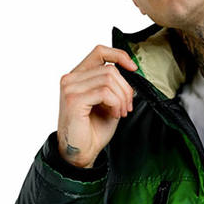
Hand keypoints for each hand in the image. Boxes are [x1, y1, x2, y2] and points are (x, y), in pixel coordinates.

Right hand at [57, 43, 138, 168]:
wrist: (82, 152)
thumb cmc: (93, 129)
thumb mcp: (108, 102)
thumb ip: (114, 86)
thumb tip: (130, 73)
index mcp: (79, 76)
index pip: (100, 51)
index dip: (119, 55)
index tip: (133, 68)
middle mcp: (71, 78)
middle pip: (110, 69)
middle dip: (126, 88)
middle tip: (127, 107)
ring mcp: (70, 88)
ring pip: (109, 79)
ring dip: (122, 97)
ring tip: (120, 112)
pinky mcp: (74, 99)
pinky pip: (105, 93)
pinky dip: (116, 104)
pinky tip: (114, 114)